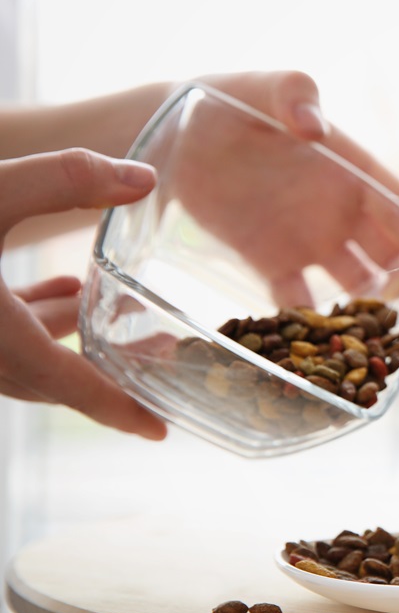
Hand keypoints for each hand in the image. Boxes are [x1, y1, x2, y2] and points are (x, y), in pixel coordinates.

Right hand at [0, 149, 166, 438]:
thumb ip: (68, 180)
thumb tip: (144, 177)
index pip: (72, 389)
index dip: (120, 412)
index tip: (160, 434)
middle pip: (52, 380)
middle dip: (109, 371)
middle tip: (162, 358)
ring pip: (22, 360)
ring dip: (71, 340)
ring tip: (119, 315)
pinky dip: (33, 324)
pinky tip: (65, 294)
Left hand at [170, 71, 398, 305]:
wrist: (175, 135)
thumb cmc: (231, 103)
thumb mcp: (265, 88)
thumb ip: (294, 95)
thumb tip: (315, 128)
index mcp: (353, 172)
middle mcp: (341, 212)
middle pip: (391, 253)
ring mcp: (310, 240)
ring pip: (356, 282)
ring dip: (368, 306)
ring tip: (369, 326)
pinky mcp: (272, 262)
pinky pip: (299, 300)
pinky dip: (307, 322)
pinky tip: (312, 339)